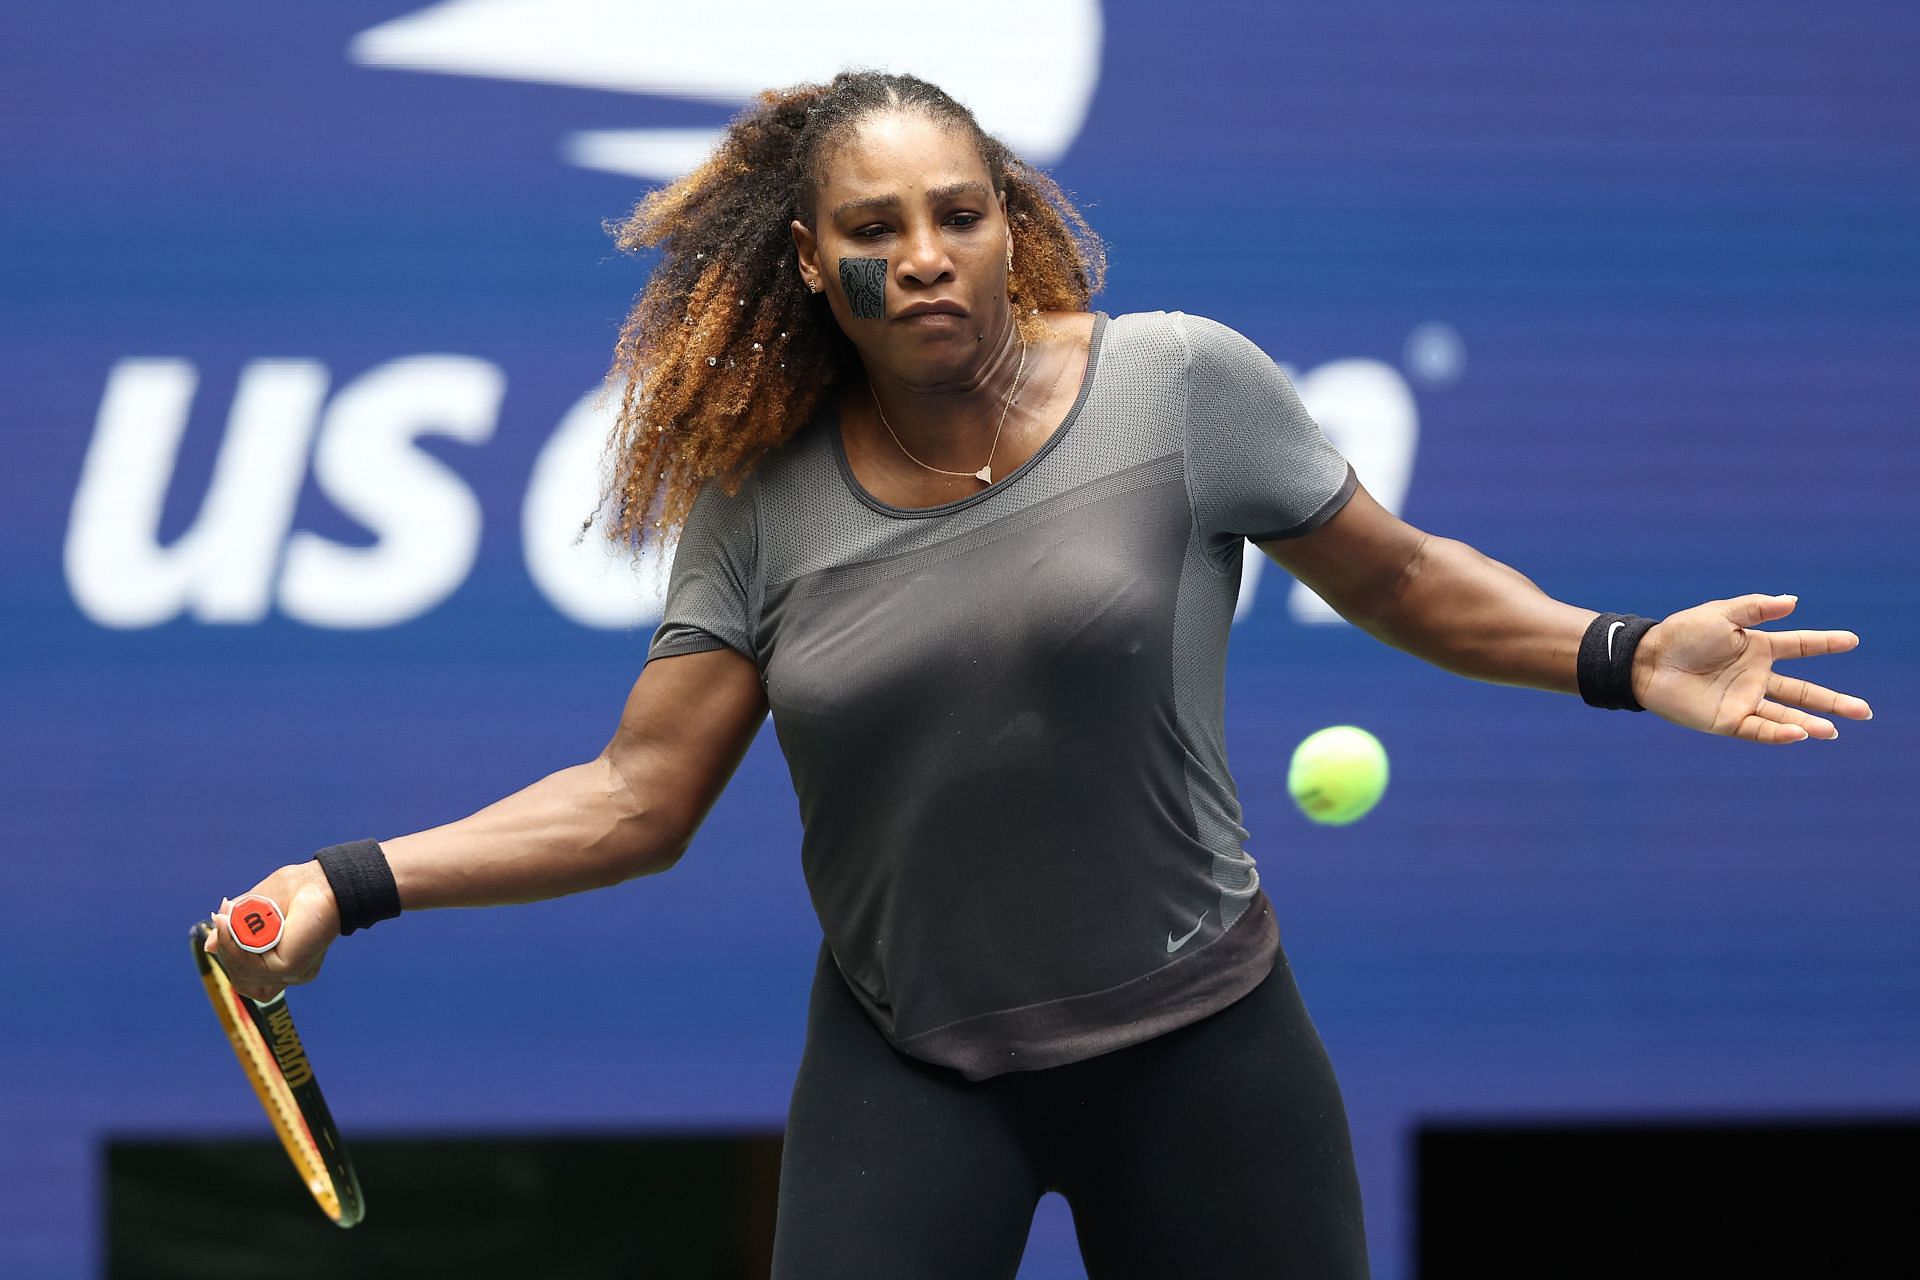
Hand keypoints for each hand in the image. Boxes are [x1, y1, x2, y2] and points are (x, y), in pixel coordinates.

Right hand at [205, 861, 340, 1001]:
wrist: (323, 881)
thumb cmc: (296, 890)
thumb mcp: (254, 910)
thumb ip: (234, 931)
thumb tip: (208, 949)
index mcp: (284, 963)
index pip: (248, 981)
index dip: (230, 958)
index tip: (222, 922)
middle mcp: (290, 973)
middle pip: (242, 981)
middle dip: (226, 950)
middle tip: (222, 918)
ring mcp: (291, 973)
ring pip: (243, 976)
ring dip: (227, 947)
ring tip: (225, 919)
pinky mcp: (291, 967)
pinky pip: (251, 967)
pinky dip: (235, 948)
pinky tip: (231, 925)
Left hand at [1631, 593, 1872, 743]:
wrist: (1646, 661)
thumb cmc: (1680, 634)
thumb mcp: (1721, 614)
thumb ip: (1756, 609)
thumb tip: (1794, 601)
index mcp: (1757, 648)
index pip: (1800, 646)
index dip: (1825, 643)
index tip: (1852, 640)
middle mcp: (1755, 676)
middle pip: (1802, 690)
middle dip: (1832, 701)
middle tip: (1863, 711)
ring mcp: (1743, 699)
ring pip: (1786, 715)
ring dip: (1811, 722)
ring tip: (1836, 729)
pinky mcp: (1727, 720)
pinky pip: (1759, 729)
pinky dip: (1779, 733)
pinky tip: (1801, 733)